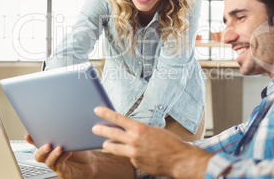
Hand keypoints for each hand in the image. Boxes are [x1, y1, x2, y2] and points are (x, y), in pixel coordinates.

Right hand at [24, 134, 133, 178]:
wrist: (92, 162)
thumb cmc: (81, 150)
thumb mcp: (72, 138)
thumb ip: (65, 132)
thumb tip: (62, 119)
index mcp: (51, 147)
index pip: (38, 143)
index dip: (31, 140)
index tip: (28, 135)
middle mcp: (51, 156)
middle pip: (39, 155)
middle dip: (41, 149)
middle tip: (47, 144)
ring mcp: (56, 165)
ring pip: (48, 161)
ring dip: (52, 154)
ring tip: (59, 148)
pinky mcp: (63, 171)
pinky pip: (59, 165)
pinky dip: (63, 158)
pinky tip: (68, 152)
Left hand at [92, 107, 212, 178]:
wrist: (179, 160)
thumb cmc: (170, 143)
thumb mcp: (155, 130)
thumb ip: (141, 130)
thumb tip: (132, 130)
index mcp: (140, 128)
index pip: (118, 118)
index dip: (106, 113)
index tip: (97, 109)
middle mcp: (134, 140)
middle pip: (111, 134)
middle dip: (101, 130)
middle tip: (94, 128)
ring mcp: (133, 154)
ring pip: (114, 148)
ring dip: (108, 145)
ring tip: (105, 143)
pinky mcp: (136, 164)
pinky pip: (129, 157)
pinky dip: (131, 155)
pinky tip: (140, 155)